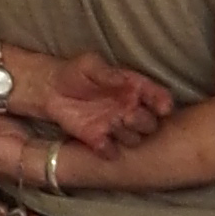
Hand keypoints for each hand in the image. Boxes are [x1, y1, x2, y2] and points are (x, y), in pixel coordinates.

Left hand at [17, 49, 172, 150]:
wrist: (51, 88)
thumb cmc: (76, 72)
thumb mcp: (90, 64)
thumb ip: (107, 72)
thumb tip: (122, 79)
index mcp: (134, 89)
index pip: (157, 97)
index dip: (162, 103)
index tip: (163, 107)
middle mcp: (130, 110)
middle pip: (150, 123)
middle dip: (143, 121)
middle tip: (130, 115)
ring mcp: (116, 127)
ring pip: (134, 139)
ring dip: (126, 134)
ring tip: (112, 122)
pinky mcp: (99, 140)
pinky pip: (110, 151)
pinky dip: (107, 148)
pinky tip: (99, 139)